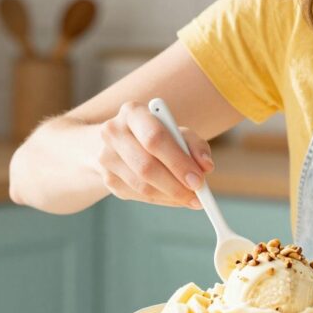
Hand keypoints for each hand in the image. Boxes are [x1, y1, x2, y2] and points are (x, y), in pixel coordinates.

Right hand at [95, 101, 213, 207]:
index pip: (154, 138)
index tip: (198, 179)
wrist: (119, 141)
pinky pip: (138, 196)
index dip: (178, 162)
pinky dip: (161, 200)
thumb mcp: (177, 131)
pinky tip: (174, 197)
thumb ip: (195, 146)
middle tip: (198, 196)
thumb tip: (206, 167)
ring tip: (191, 199)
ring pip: (142, 186)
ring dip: (171, 196)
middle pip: (146, 166)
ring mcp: (106, 157)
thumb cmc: (155, 134)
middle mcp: (113, 132)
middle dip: (176, 185)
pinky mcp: (107, 178)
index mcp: (132, 112)